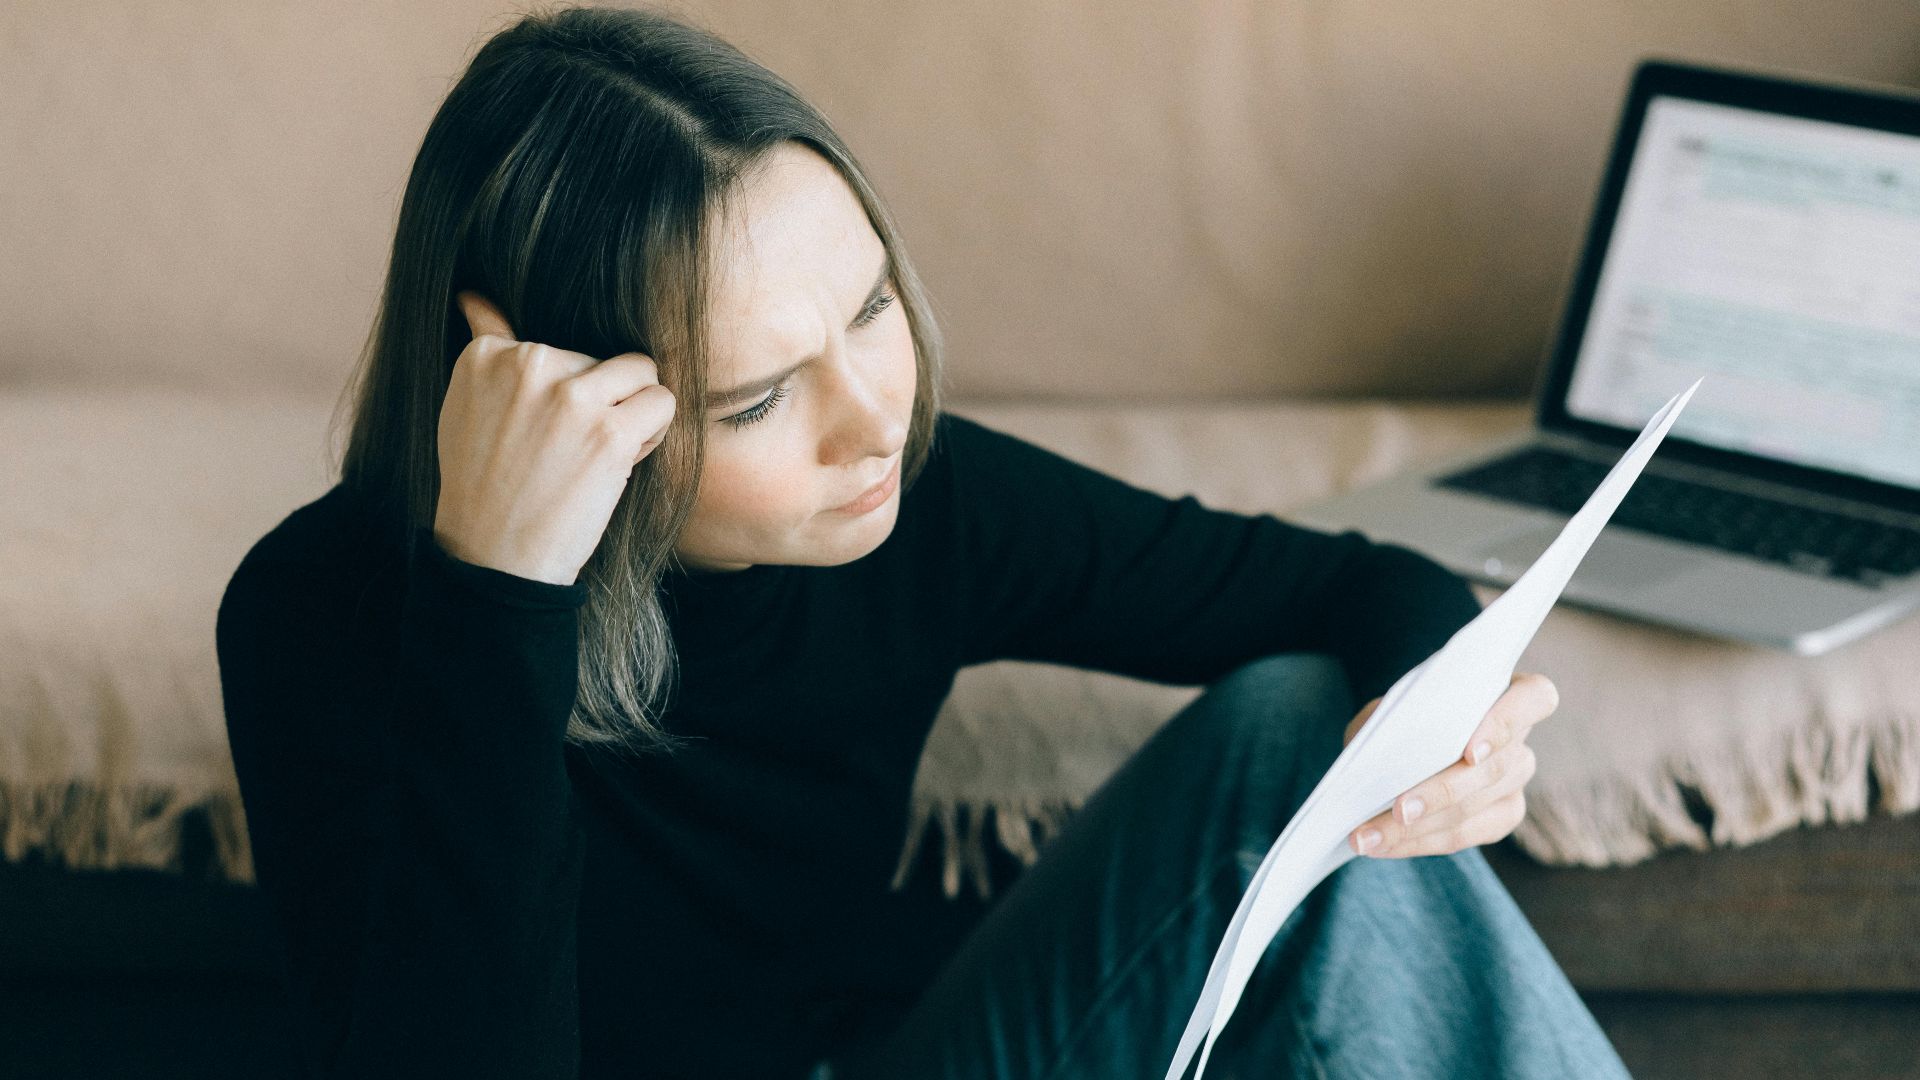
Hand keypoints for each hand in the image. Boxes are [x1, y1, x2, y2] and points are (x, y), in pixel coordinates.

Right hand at [432, 291, 674, 585]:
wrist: (494, 555)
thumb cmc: (484, 486)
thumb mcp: (465, 406)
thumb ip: (487, 349)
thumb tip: (475, 297)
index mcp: (486, 355)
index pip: (558, 347)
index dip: (565, 393)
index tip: (541, 434)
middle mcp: (528, 365)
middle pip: (601, 357)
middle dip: (601, 401)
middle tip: (570, 452)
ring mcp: (570, 396)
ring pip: (641, 371)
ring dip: (633, 412)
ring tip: (600, 452)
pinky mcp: (609, 432)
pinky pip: (662, 402)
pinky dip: (654, 434)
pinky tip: (621, 462)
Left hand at [1340, 672, 1554, 858]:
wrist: (1407, 740)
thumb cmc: (1408, 713)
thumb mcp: (1396, 704)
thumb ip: (1394, 717)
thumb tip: (1378, 752)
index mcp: (1509, 693)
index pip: (1534, 699)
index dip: (1506, 724)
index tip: (1470, 752)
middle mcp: (1521, 740)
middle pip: (1493, 770)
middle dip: (1440, 794)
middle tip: (1397, 810)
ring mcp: (1515, 782)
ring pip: (1472, 811)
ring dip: (1416, 829)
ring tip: (1367, 837)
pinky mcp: (1502, 817)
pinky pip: (1463, 836)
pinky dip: (1417, 842)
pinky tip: (1383, 845)